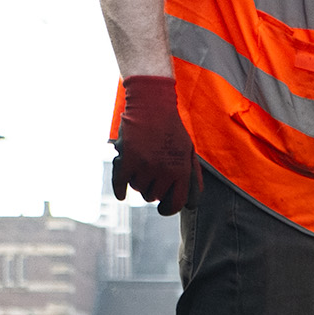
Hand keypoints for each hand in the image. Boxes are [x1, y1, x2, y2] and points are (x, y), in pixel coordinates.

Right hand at [110, 74, 197, 212]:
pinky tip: (122, 195)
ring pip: (138, 189)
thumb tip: (192, 205)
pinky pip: (121, 184)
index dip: (169, 209)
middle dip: (152, 189)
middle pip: (154, 196)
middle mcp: (165, 170)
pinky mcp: (128, 159)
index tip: (163, 210)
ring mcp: (145, 165)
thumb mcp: (188, 151)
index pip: (176, 202)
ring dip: (138, 181)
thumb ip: (192, 177)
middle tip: (150, 174)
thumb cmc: (171, 129)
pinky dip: (120, 190)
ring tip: (141, 166)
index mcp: (182, 170)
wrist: (151, 104)